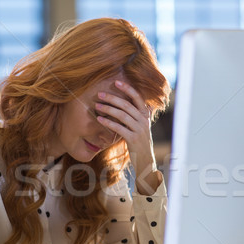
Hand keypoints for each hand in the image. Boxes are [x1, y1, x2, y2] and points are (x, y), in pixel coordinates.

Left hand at [95, 80, 161, 194]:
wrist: (146, 161)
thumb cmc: (140, 143)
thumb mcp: (141, 127)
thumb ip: (136, 115)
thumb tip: (126, 103)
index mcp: (146, 115)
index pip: (137, 97)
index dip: (127, 88)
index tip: (116, 82)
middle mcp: (144, 121)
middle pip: (127, 105)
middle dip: (113, 98)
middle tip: (100, 94)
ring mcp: (140, 130)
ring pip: (123, 115)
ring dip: (108, 109)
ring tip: (97, 106)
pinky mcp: (133, 139)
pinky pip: (119, 128)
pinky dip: (108, 122)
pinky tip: (99, 119)